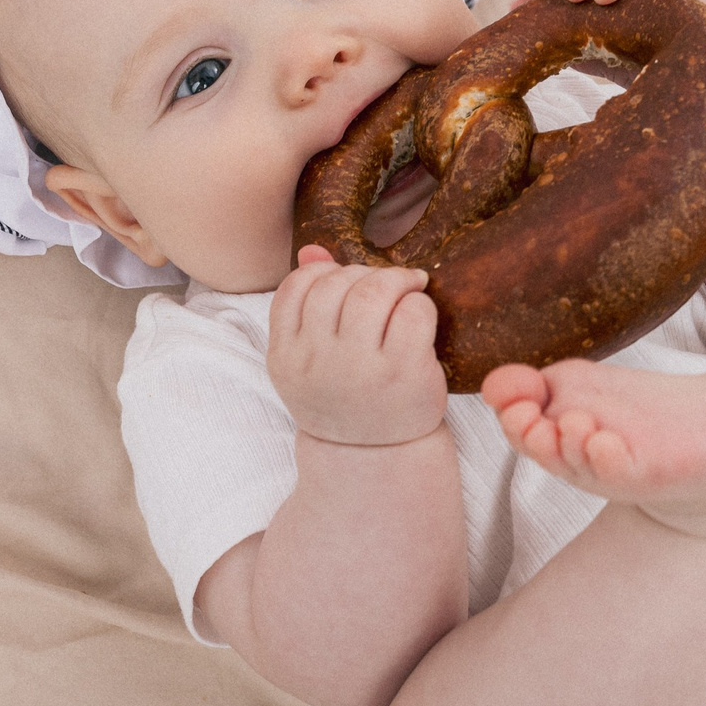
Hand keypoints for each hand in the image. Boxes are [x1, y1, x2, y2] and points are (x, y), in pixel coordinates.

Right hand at [269, 245, 448, 446]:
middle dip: (365, 274)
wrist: (376, 456)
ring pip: (373, 291)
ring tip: (406, 288)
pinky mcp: (404, 374)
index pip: (295, 287)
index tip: (347, 283)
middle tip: (385, 285)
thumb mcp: (310, 359)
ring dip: (395, 280)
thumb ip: (306, 304)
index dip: (324, 272)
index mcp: (285, 357)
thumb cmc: (344, 396)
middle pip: (337, 284)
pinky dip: (420, 303)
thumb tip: (312, 249)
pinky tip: (420, 315)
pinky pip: (412, 312)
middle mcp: (317, 363)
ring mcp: (360, 370)